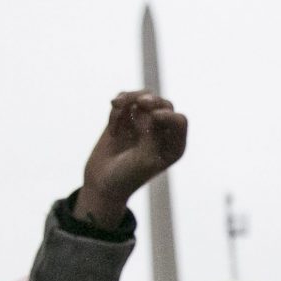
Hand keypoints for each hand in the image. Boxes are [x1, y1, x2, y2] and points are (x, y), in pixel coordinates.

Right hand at [72, 91, 187, 228]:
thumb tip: (145, 109)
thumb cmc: (126, 177)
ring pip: (145, 96)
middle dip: (150, 101)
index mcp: (174, 145)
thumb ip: (151, 135)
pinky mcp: (125, 118)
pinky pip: (126, 100)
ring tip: (117, 105)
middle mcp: (162, 132)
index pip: (179, 121)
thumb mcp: (144, 160)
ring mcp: (144, 123)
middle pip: (163, 104)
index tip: (154, 117)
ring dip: (132, 97)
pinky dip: (118, 106)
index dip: (168, 115)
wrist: (101, 184)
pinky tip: (111, 125)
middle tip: (138, 103)